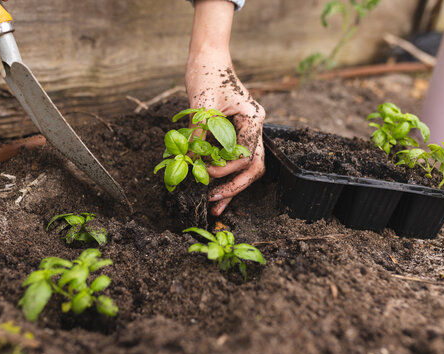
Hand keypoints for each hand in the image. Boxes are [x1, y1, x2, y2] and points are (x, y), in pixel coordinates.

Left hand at [187, 0, 265, 215]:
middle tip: (213, 201)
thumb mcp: (201, 105)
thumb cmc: (207, 74)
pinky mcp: (235, 134)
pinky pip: (234, 159)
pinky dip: (224, 174)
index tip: (206, 172)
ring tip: (214, 205)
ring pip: (246, 167)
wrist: (208, 58)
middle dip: (234, 187)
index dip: (226, 168)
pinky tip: (212, 188)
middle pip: (253, 167)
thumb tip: (188, 162)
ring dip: (231, 187)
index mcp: (253, 118)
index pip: (245, 154)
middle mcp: (255, 127)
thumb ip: (198, 135)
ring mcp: (247, 131)